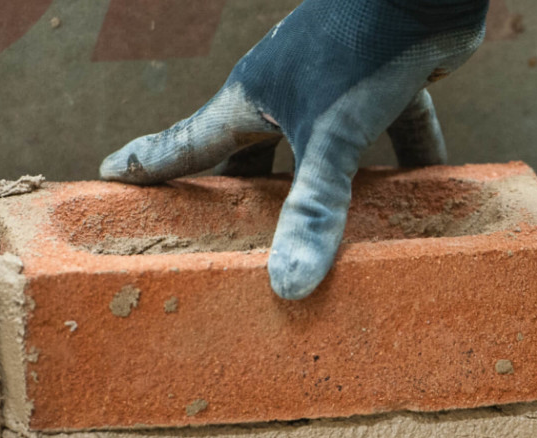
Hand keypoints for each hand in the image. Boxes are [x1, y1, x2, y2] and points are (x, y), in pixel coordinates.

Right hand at [101, 0, 487, 298]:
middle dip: (243, 194)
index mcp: (255, 99)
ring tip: (326, 232)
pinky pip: (396, 133)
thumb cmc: (363, 52)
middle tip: (222, 231)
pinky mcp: (392, 82)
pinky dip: (409, 165)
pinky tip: (428, 200)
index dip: (150, 165)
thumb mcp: (331, 139)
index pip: (189, 144)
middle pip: (255, 154)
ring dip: (328, 187)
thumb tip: (288, 286)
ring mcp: (339, 84)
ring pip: (327, 148)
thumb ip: (313, 212)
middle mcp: (290, 90)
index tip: (108, 178)